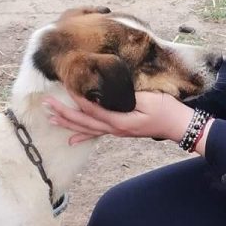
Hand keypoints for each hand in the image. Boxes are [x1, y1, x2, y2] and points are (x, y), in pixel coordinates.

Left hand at [44, 91, 190, 145]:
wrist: (178, 125)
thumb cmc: (167, 109)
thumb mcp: (148, 98)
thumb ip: (127, 95)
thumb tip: (108, 89)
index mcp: (121, 118)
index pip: (93, 108)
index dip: (78, 98)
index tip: (65, 86)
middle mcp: (115, 128)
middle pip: (84, 121)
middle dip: (64, 113)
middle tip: (46, 105)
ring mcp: (116, 131)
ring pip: (87, 128)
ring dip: (68, 123)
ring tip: (50, 118)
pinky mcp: (119, 131)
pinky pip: (96, 134)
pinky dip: (82, 135)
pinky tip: (70, 140)